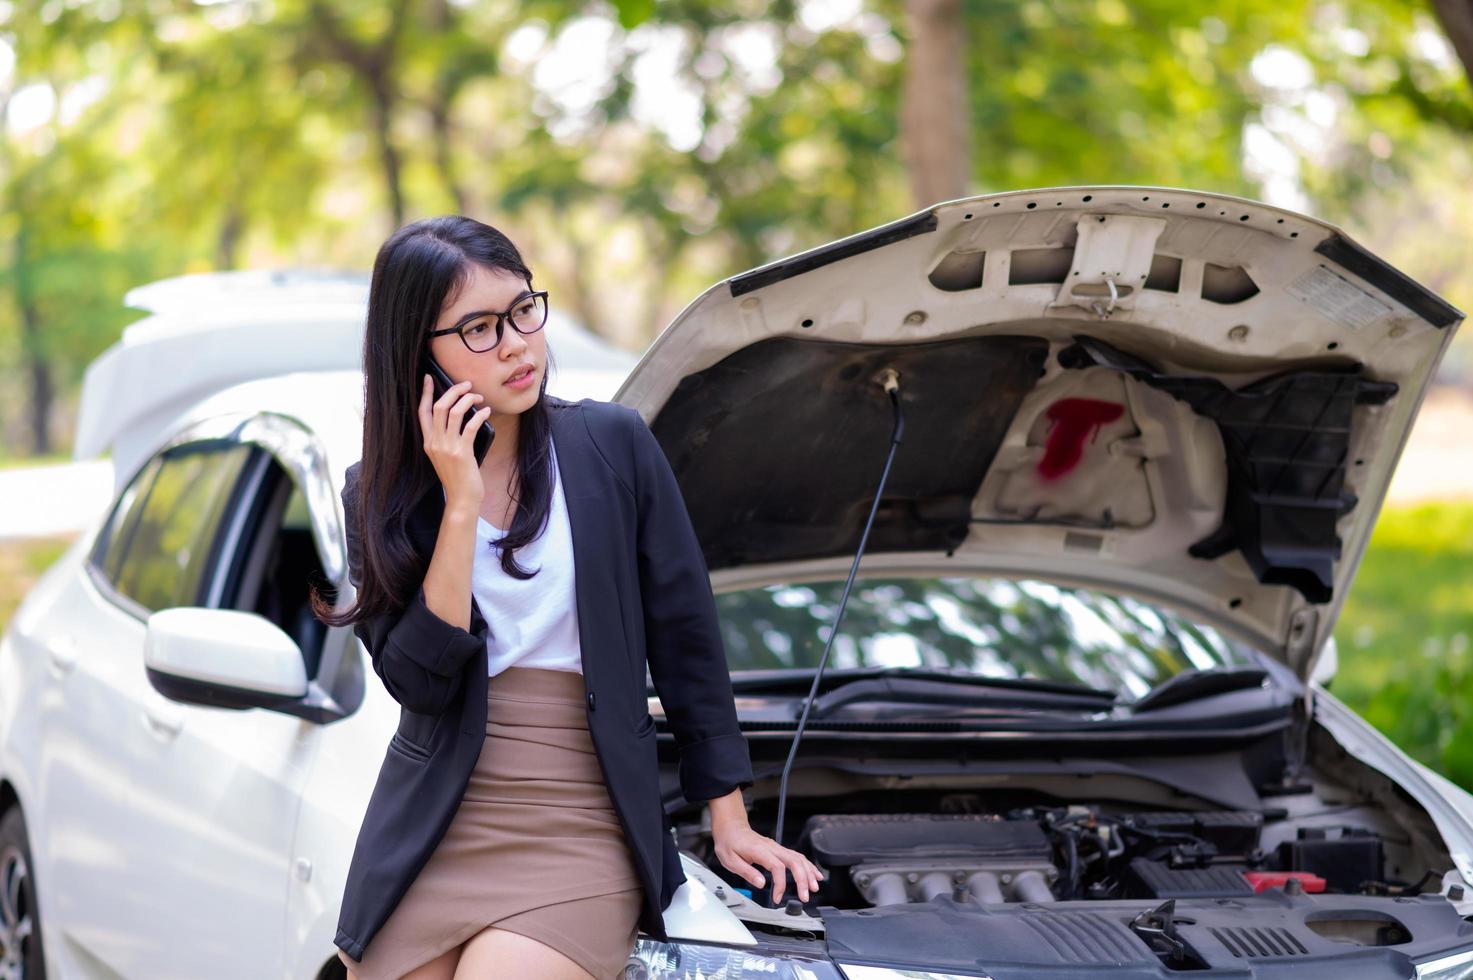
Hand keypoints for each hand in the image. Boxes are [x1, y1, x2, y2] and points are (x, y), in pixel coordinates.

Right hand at [418, 374, 487, 508]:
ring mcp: (447, 447)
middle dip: (453, 391)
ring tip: (479, 397)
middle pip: (439, 407)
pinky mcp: (462, 452)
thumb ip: (447, 438)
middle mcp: (434, 443)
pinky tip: (486, 411)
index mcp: (428, 442)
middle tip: (467, 385)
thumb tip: (462, 414)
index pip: (422, 412)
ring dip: (468, 400)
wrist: (462, 500)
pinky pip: (470, 426)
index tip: (429, 378)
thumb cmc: (458, 478)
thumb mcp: (446, 456)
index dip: (425, 393)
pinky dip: (479, 414)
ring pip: (454, 412)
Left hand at [711, 822, 824, 904]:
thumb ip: (747, 872)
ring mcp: (777, 847)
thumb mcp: (730, 860)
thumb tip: (761, 884)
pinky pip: (797, 856)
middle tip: (805, 896)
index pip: (777, 867)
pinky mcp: (778, 849)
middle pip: (794, 861)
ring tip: (814, 887)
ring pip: (799, 858)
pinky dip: (808, 866)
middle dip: (803, 879)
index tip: (777, 897)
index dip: (780, 884)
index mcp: (759, 850)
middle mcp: (771, 847)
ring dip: (809, 873)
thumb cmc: (730, 842)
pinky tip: (814, 874)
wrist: (731, 827)